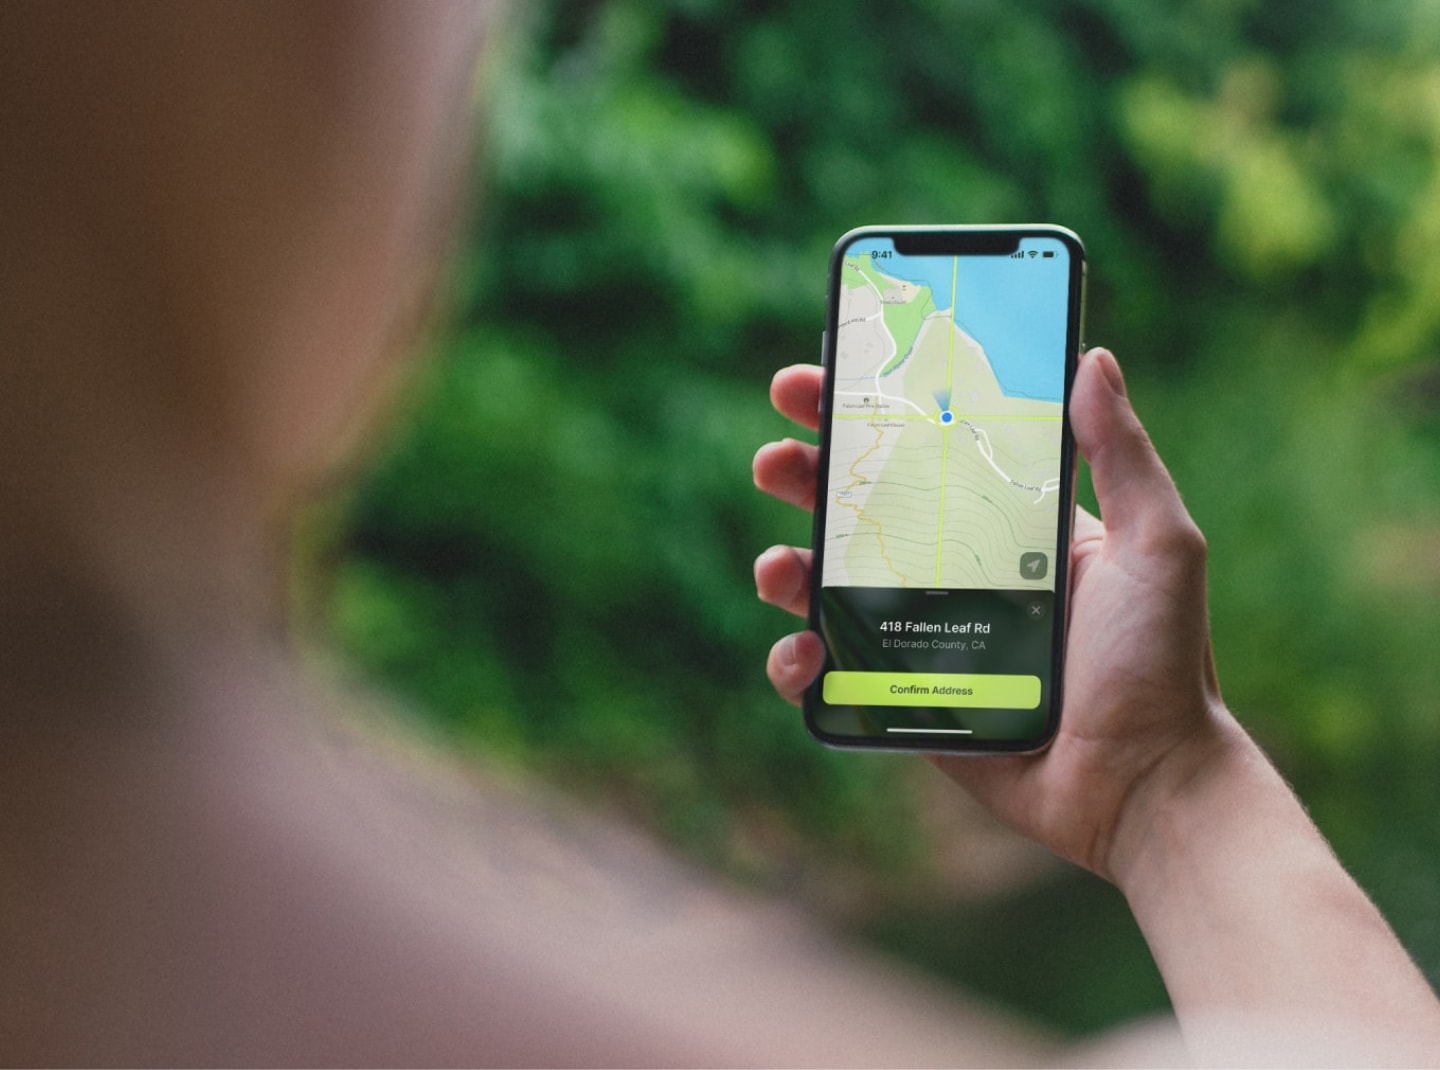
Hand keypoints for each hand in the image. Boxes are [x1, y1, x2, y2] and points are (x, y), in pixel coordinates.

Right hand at [753, 348, 1232, 879]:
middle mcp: (956, 571)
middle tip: (773, 457)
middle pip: (858, 509)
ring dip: (785, 566)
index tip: (819, 376)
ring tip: (774, 567)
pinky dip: (797, 663)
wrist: (1143, 786)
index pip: (924, 451)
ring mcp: (923, 636)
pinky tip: (802, 656)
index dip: (867, 412)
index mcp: (1007, 524)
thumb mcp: (1156, 544)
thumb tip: (1092, 357)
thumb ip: (1121, 455)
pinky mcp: (903, 699)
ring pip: (828, 588)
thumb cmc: (1159, 664)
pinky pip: (830, 674)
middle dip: (804, 476)